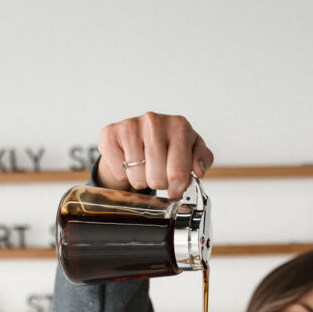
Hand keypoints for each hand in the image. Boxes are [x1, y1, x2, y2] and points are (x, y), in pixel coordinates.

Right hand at [97, 112, 214, 198]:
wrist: (138, 136)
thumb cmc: (168, 145)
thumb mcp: (191, 150)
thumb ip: (202, 159)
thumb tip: (199, 170)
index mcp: (179, 126)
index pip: (179, 172)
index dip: (177, 188)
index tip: (175, 190)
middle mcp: (154, 121)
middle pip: (157, 177)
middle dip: (159, 183)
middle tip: (158, 174)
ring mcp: (131, 125)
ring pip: (137, 177)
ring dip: (141, 180)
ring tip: (144, 168)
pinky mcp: (110, 134)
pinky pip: (119, 171)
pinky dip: (124, 174)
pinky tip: (128, 161)